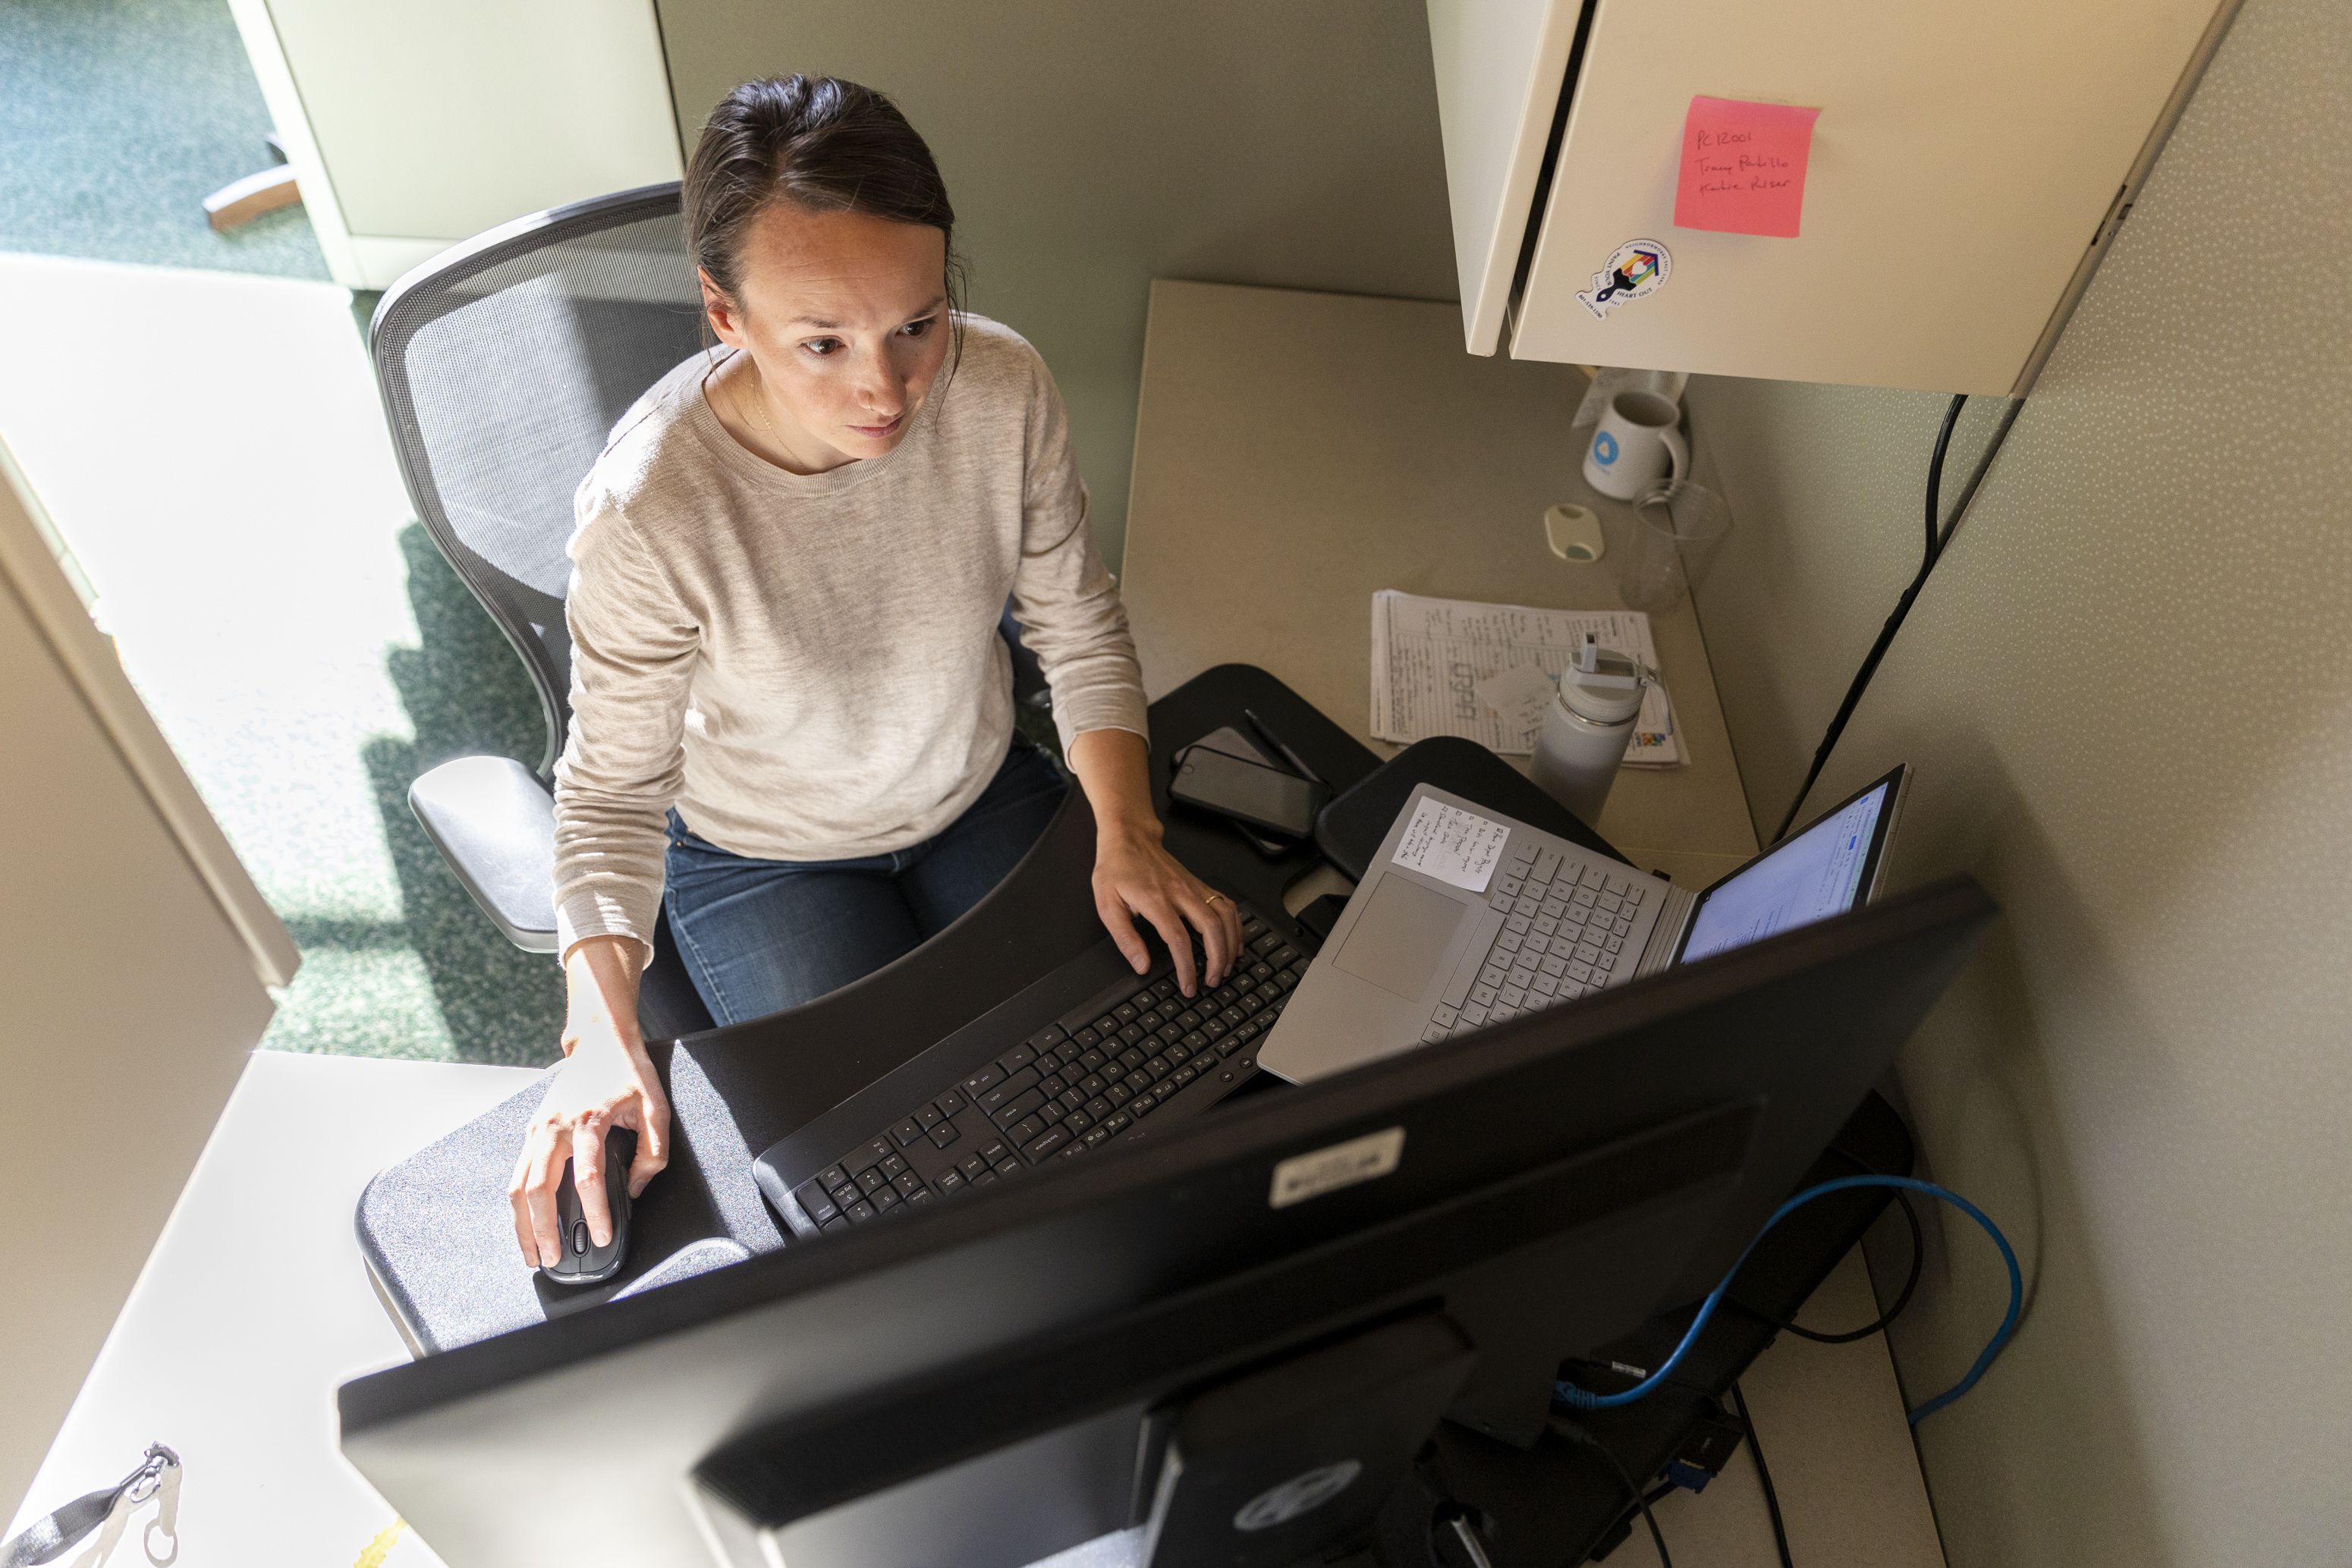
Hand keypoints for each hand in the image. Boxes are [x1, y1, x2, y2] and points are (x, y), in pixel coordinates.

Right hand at [511, 939, 669, 1267]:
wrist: (601, 1041)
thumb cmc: (629, 1073)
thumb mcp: (656, 1107)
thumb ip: (652, 1152)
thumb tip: (634, 1189)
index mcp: (588, 1121)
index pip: (587, 1178)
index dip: (594, 1211)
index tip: (600, 1237)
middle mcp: (555, 1127)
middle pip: (539, 1188)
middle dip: (543, 1229)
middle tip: (553, 1260)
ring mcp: (538, 1129)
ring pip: (518, 1185)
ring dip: (522, 1223)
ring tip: (531, 1253)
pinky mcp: (533, 1130)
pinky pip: (518, 1173)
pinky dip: (518, 1204)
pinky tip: (525, 1224)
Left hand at [1091, 822, 1245, 997]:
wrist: (1130, 838)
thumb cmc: (1117, 869)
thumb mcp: (1107, 905)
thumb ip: (1125, 938)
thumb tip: (1141, 965)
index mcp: (1155, 900)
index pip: (1179, 940)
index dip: (1187, 968)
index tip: (1188, 986)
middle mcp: (1180, 892)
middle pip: (1212, 928)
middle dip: (1217, 959)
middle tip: (1212, 981)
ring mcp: (1193, 887)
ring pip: (1225, 917)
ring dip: (1230, 945)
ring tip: (1225, 967)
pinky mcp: (1200, 885)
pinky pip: (1226, 905)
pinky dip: (1235, 926)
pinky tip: (1234, 942)